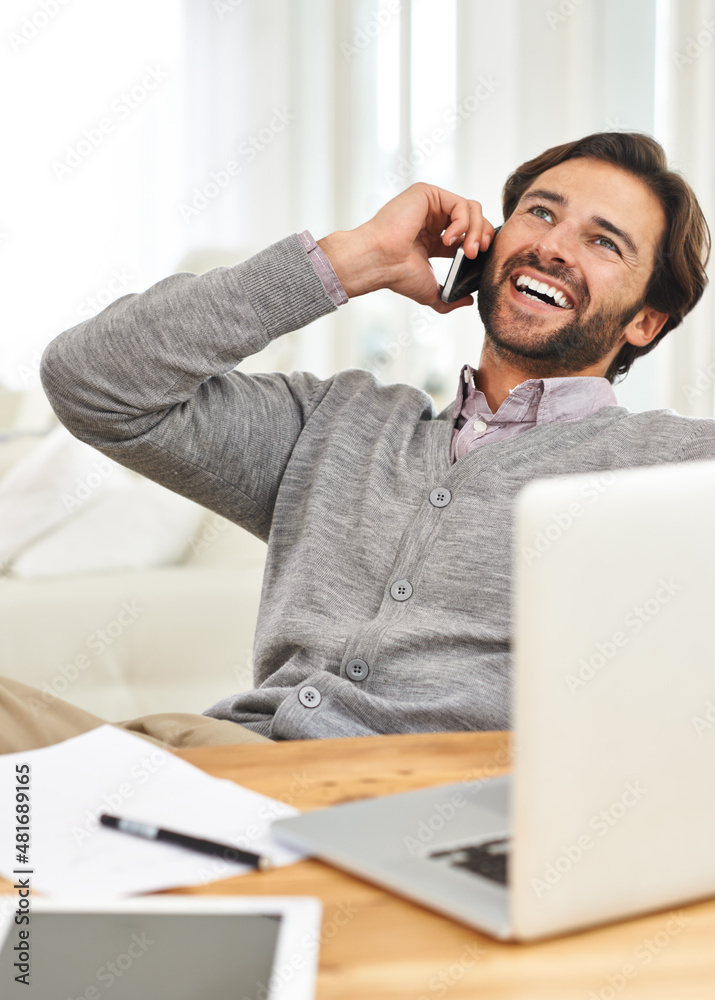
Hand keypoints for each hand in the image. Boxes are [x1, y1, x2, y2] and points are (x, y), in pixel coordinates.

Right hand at [317, 183, 494, 313]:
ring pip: (471, 209)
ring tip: (467, 250)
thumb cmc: (396, 274)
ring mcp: (430, 205)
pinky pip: (459, 203)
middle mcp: (432, 219)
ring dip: (476, 231)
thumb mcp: (429, 291)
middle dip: (482, 236)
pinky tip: (448, 240)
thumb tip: (468, 300)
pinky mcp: (427, 194)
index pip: (467, 234)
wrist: (380, 263)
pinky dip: (462, 223)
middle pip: (474, 217)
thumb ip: (449, 298)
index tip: (481, 259)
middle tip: (477, 254)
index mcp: (432, 238)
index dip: (479, 244)